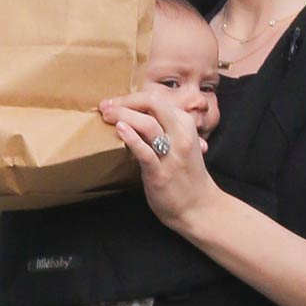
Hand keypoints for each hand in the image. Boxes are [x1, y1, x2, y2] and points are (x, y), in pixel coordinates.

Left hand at [99, 90, 213, 231]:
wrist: (199, 208)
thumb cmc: (186, 176)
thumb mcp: (182, 144)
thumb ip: (166, 130)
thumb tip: (135, 118)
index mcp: (186, 125)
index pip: (157, 100)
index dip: (132, 98)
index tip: (115, 101)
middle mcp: (181, 135)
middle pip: (152, 105)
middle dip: (125, 102)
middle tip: (106, 107)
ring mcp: (172, 154)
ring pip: (148, 124)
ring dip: (123, 115)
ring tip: (107, 116)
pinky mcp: (160, 173)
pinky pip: (145, 152)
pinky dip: (132, 138)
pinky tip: (120, 129)